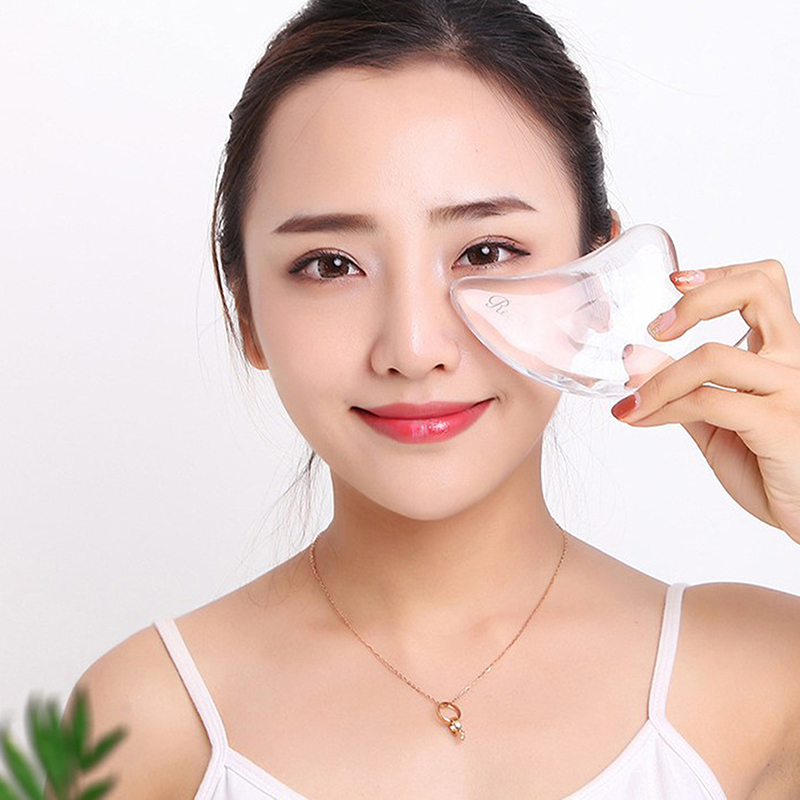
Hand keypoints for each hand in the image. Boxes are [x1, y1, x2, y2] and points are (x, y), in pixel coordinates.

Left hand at [610, 260, 799, 543]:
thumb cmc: (771, 469)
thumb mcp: (719, 424)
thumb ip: (683, 389)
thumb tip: (633, 356)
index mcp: (783, 353)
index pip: (762, 284)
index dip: (717, 274)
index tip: (674, 282)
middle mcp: (794, 361)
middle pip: (757, 289)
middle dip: (696, 299)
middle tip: (657, 327)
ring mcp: (791, 390)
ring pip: (713, 355)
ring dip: (658, 378)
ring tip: (630, 401)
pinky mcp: (779, 424)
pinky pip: (707, 402)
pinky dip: (662, 407)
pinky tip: (640, 418)